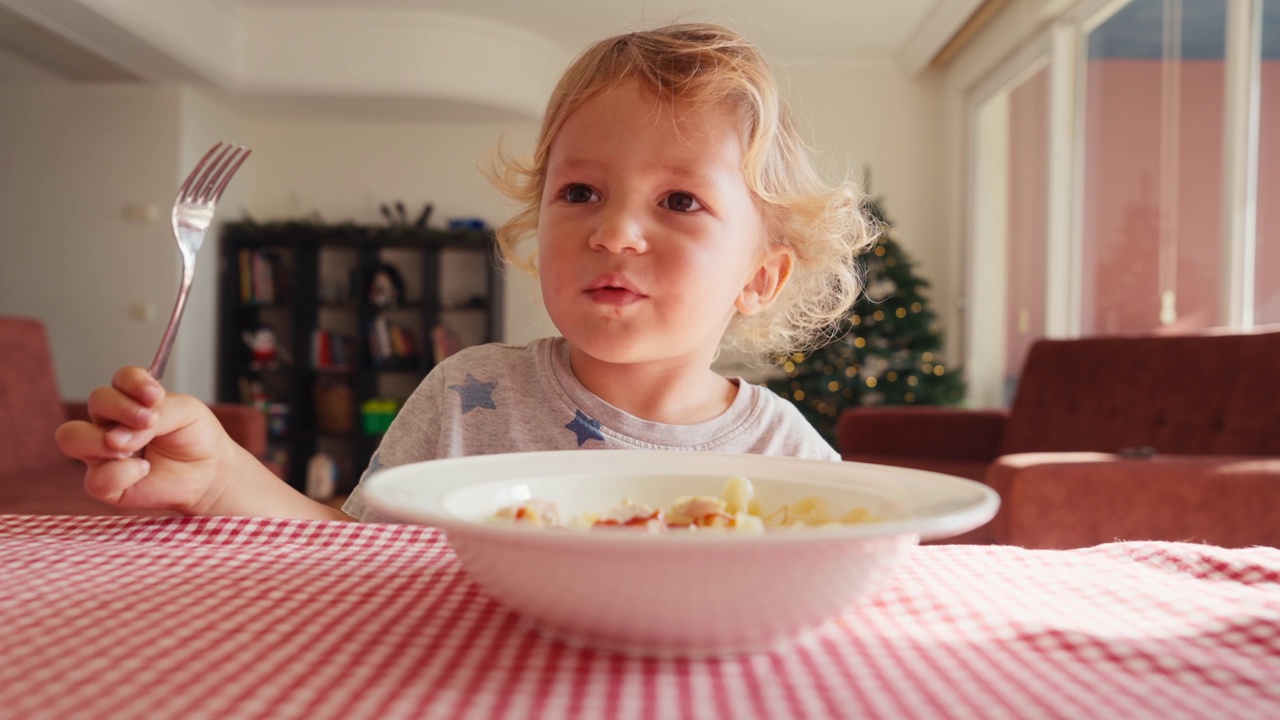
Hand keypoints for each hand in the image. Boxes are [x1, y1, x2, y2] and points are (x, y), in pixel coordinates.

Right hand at [55, 367, 237, 514]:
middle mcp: (111, 422)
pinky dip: (120, 473)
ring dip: (101, 439)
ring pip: (72, 437)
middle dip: (120, 407)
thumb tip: (114, 438)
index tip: (155, 395)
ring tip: (133, 446)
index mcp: (132, 400)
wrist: (210, 472)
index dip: (133, 381)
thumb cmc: (195, 438)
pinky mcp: (107, 485)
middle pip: (96, 401)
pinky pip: (95, 479)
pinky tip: (144, 470)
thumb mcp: (186, 413)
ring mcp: (103, 453)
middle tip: (150, 420)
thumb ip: (157, 413)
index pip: (120, 379)